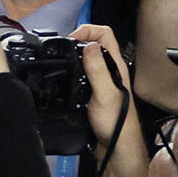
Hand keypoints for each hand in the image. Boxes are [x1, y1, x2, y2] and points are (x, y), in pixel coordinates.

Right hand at [71, 23, 132, 152]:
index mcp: (116, 66)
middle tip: (62, 48)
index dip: (87, 30)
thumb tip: (89, 45)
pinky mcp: (94, 90)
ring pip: (87, 57)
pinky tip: (65, 76)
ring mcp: (102, 80)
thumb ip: (98, 69)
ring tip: (61, 59)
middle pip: (94, 43)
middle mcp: (110, 70)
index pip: (104, 34)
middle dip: (77, 40)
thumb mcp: (105, 93)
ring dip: (74, 54)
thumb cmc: (116, 122)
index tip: (71, 39)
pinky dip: (72, 69)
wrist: (115, 146)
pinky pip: (82, 72)